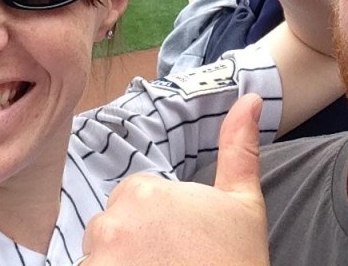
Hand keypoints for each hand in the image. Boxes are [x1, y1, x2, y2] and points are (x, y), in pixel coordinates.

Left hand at [80, 94, 269, 265]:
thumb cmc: (236, 264)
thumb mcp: (243, 205)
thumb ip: (238, 148)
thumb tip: (250, 97)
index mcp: (144, 191)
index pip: (134, 201)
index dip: (160, 225)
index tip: (184, 246)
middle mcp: (112, 222)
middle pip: (111, 229)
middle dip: (135, 247)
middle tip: (173, 265)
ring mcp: (97, 262)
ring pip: (98, 259)